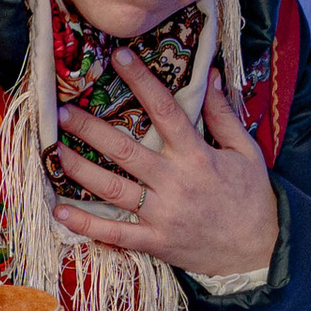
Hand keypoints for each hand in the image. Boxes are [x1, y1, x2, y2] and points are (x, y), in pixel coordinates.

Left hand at [51, 54, 278, 276]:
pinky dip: (85, 224)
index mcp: (197, 155)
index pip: (165, 110)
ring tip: (53, 152)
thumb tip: (212, 76)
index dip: (141, 82)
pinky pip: (114, 233)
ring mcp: (161, 213)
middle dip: (90, 129)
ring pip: (112, 188)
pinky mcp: (154, 241)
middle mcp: (174, 182)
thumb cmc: (251, 198)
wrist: (257, 251)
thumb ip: (224, 115)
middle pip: (125, 150)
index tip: (119, 58)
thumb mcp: (246, 152)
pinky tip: (60, 211)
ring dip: (79, 169)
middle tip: (62, 112)